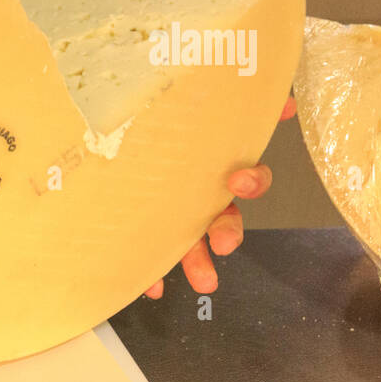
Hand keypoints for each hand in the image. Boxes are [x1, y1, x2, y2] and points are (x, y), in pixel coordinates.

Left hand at [144, 95, 297, 298]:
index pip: (244, 175)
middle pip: (223, 214)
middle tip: (224, 243)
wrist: (102, 121)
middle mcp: (195, 190)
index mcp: (207, 163)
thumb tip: (278, 96)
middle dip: (228, 231)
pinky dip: (153, 272)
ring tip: (203, 280)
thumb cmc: (149, 113)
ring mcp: (171, 211)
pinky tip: (150, 286)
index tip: (239, 181)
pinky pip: (153, 253)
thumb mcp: (182, 98)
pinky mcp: (144, 226)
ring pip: (192, 240)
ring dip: (198, 260)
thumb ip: (229, 99)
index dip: (251, 181)